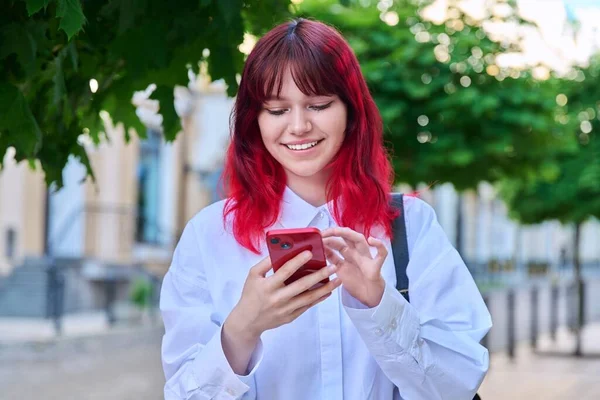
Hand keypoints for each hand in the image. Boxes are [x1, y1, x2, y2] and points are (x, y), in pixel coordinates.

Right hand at [225, 251, 341, 342]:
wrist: (248, 321)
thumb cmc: (250, 294)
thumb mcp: (253, 275)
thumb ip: (266, 263)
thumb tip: (282, 250)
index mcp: (268, 286)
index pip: (285, 271)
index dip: (298, 261)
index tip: (310, 252)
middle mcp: (278, 298)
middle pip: (302, 285)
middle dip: (319, 275)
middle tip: (333, 266)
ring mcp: (286, 309)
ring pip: (309, 298)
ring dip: (325, 288)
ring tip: (337, 278)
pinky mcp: (291, 316)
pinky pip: (308, 306)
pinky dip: (319, 298)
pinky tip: (328, 291)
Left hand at [322, 227, 386, 307]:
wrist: (368, 296)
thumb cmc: (356, 282)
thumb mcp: (340, 269)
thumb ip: (332, 258)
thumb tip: (321, 248)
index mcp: (348, 254)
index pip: (337, 241)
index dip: (328, 238)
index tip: (317, 237)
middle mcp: (356, 253)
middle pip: (347, 237)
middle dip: (336, 232)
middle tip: (323, 232)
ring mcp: (366, 257)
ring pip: (361, 240)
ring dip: (349, 234)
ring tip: (338, 231)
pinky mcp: (376, 265)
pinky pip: (382, 254)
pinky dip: (379, 245)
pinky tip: (372, 240)